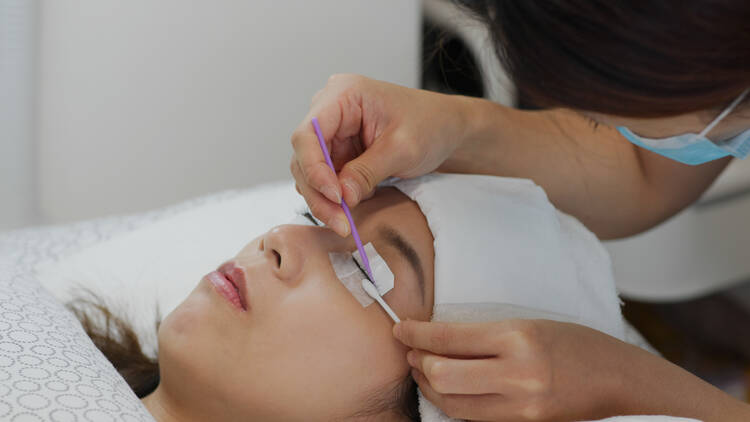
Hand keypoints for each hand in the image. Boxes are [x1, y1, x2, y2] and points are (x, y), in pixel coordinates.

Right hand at [290, 74, 469, 235]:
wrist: (447, 129)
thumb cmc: (430, 124)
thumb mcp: (402, 149)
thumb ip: (367, 172)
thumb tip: (341, 197)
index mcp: (343, 95)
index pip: (307, 133)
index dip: (314, 168)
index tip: (335, 196)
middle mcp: (330, 111)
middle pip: (304, 156)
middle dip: (319, 192)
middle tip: (339, 221)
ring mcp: (333, 133)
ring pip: (310, 172)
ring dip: (324, 200)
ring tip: (346, 221)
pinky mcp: (339, 152)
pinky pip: (325, 179)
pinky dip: (334, 199)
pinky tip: (351, 209)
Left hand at [393, 319, 628, 421]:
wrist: (620, 382)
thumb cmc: (578, 345)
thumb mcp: (531, 324)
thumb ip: (486, 334)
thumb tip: (439, 338)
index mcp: (518, 338)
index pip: (449, 338)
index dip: (417, 334)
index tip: (401, 328)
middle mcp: (517, 374)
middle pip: (442, 375)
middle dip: (418, 362)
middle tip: (411, 349)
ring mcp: (520, 406)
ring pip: (452, 403)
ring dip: (429, 385)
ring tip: (423, 369)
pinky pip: (474, 418)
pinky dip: (453, 403)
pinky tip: (448, 388)